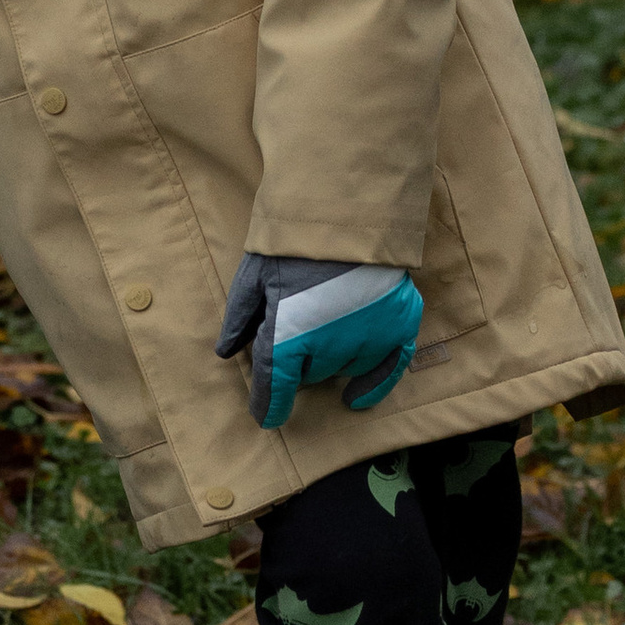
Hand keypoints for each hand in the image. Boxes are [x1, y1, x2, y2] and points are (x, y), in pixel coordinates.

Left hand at [216, 254, 423, 430]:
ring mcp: (367, 339)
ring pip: (343, 370)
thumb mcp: (254, 273)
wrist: (349, 207)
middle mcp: (328, 347)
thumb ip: (241, 317)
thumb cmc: (293, 240)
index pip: (274, 386)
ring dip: (330, 360)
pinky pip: (388, 370)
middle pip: (309, 375)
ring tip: (324, 325)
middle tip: (296, 329)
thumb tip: (226, 352)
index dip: (267, 405)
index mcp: (287, 336)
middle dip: (298, 362)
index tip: (265, 417)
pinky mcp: (398, 327)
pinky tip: (357, 397)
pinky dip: (372, 385)